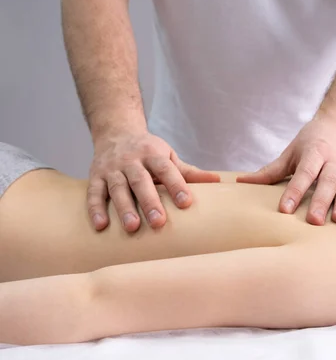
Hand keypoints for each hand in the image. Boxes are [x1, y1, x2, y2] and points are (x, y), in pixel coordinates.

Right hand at [88, 131, 219, 231]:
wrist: (116, 132)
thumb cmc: (148, 151)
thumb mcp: (168, 156)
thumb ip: (188, 172)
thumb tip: (217, 181)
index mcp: (153, 154)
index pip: (166, 169)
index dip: (176, 185)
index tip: (186, 203)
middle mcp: (131, 160)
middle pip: (141, 180)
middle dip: (150, 201)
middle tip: (159, 222)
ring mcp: (112, 168)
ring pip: (117, 188)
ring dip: (124, 208)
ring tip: (133, 227)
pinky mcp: (95, 176)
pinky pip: (94, 193)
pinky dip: (95, 209)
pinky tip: (101, 226)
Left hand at [237, 116, 335, 225]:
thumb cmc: (312, 140)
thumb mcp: (291, 151)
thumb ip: (271, 170)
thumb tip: (242, 182)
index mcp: (314, 152)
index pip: (304, 173)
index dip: (294, 191)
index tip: (285, 210)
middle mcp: (334, 160)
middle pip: (328, 182)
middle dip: (321, 201)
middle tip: (314, 221)